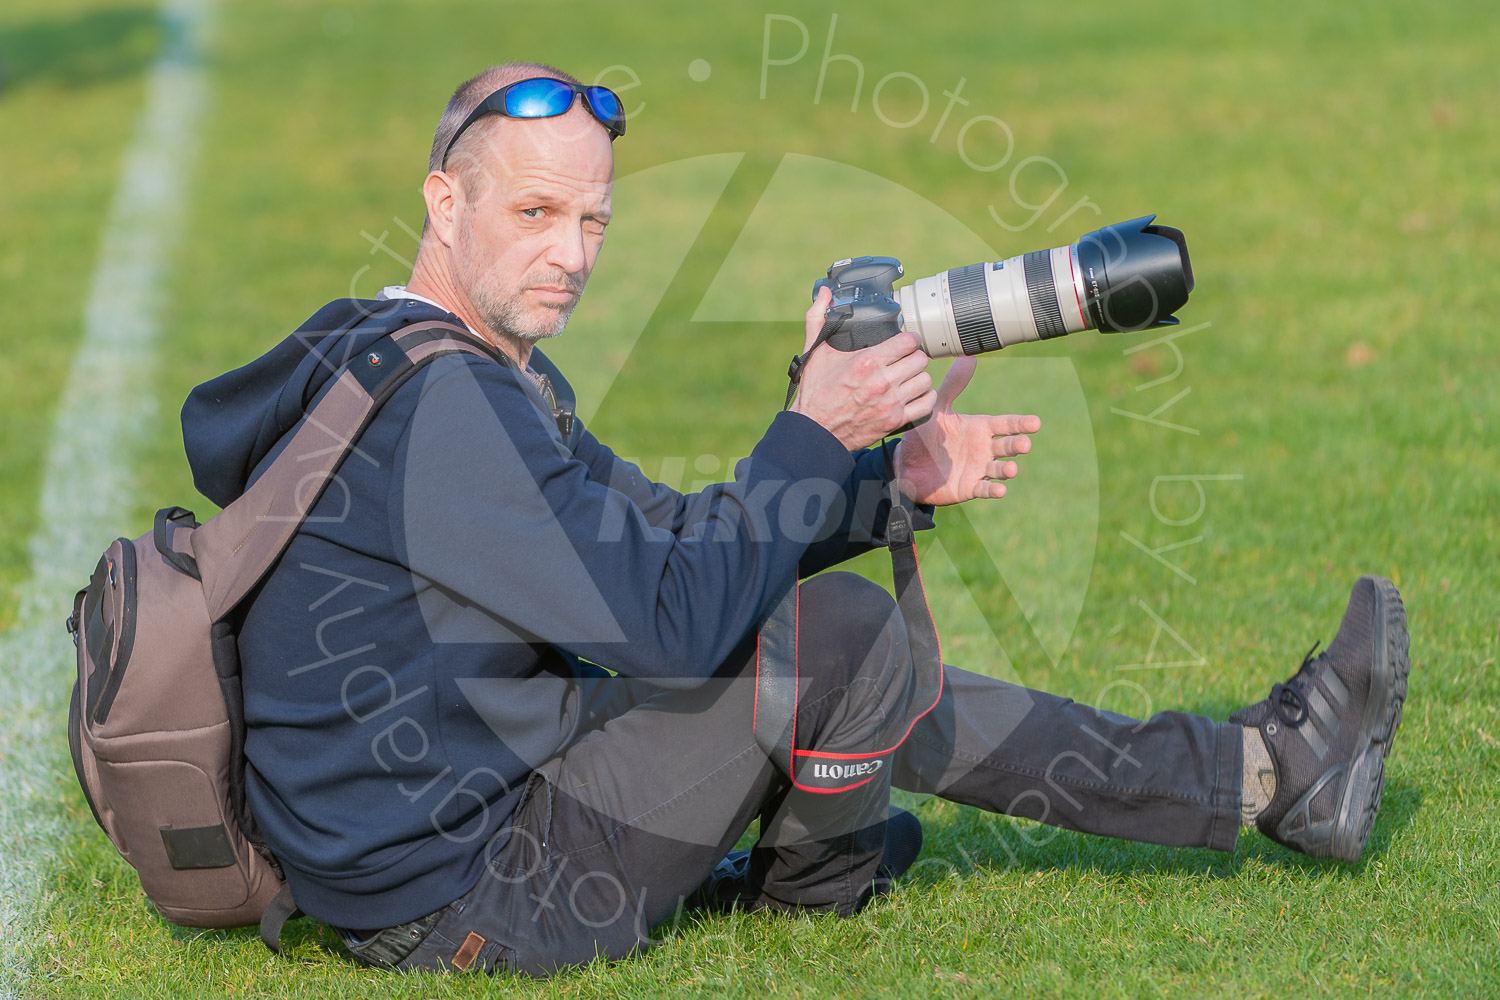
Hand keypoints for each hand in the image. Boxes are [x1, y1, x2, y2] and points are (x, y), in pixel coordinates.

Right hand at [789, 286, 935, 450]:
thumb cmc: (815, 393)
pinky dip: (923, 398)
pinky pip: (926, 405)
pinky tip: (913, 394)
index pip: (908, 341)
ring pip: (925, 380)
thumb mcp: (814, 353)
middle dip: (913, 357)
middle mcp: (882, 381)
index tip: (903, 341)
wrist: (815, 431)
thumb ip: (819, 318)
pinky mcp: (895, 421)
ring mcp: (891, 402)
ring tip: (908, 376)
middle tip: (905, 359)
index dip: (908, 339)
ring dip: (918, 377)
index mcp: (867, 361)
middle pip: (920, 359)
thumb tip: (824, 293)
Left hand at [891, 356, 1039, 505]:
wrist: (905, 465)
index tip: (1035, 423)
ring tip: (1011, 468)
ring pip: (999, 469)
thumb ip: (953, 385)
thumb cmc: (925, 434)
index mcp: (980, 428)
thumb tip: (968, 357)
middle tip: (1024, 444)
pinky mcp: (969, 487)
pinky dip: (993, 490)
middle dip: (1017, 445)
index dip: (1020, 424)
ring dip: (1007, 470)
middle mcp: (984, 448)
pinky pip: (984, 489)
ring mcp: (978, 469)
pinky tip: (1000, 489)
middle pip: (1006, 446)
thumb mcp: (938, 408)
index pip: (1006, 424)